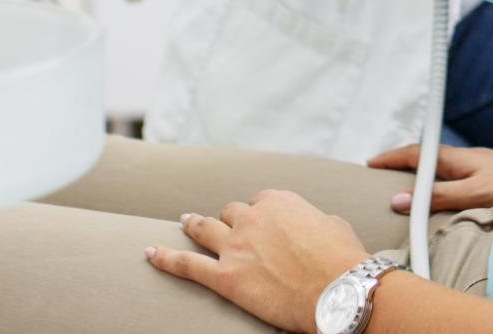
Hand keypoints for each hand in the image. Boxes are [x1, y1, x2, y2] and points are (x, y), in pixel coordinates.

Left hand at [146, 191, 373, 331]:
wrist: (340, 291)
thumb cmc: (344, 261)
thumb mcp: (334, 225)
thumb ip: (314, 220)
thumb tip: (313, 226)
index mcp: (279, 201)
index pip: (259, 201)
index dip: (260, 215)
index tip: (264, 225)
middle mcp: (252, 218)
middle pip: (231, 213)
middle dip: (231, 221)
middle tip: (229, 229)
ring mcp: (235, 247)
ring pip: (203, 229)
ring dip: (192, 225)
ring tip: (183, 222)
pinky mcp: (224, 277)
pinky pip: (186, 264)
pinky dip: (164, 259)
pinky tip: (148, 254)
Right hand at [367, 143, 492, 211]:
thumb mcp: (475, 193)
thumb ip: (439, 196)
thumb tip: (399, 200)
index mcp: (458, 159)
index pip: (416, 153)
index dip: (391, 158)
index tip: (368, 164)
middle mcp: (467, 161)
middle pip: (426, 160)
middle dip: (402, 166)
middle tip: (380, 176)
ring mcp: (480, 169)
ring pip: (442, 171)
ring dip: (422, 177)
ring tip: (405, 191)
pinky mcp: (492, 180)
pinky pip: (456, 180)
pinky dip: (440, 186)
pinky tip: (444, 200)